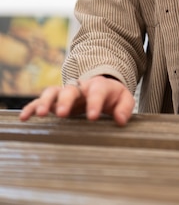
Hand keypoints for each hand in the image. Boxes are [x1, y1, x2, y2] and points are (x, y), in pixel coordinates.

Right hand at [19, 75, 134, 125]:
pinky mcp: (54, 101)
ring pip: (52, 92)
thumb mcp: (123, 98)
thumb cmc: (112, 96)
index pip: (97, 91)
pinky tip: (25, 118)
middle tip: (63, 113)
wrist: (99, 87)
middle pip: (71, 90)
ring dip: (46, 102)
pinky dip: (32, 107)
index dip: (95, 103)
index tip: (93, 116)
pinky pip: (40, 101)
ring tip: (41, 114)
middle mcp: (79, 88)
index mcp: (98, 86)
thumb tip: (120, 120)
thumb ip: (125, 107)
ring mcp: (64, 94)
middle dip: (66, 100)